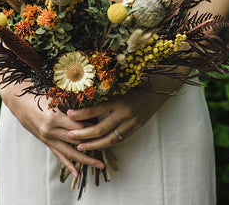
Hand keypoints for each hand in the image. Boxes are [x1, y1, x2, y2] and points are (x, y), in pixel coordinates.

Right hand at [1, 82, 104, 177]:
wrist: (19, 101)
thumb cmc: (39, 95)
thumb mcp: (55, 98)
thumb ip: (71, 107)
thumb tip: (89, 112)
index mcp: (54, 117)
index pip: (79, 126)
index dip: (92, 128)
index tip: (104, 128)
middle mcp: (51, 130)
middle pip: (76, 141)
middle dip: (93, 145)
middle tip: (109, 149)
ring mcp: (47, 138)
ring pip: (69, 152)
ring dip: (85, 159)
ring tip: (99, 165)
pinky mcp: (45, 142)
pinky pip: (58, 154)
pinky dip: (68, 164)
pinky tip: (77, 173)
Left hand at [66, 73, 189, 150]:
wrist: (159, 90)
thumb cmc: (137, 82)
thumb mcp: (122, 83)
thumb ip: (106, 90)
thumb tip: (85, 93)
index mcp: (120, 100)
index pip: (96, 110)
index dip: (81, 114)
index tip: (69, 114)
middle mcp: (125, 114)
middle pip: (100, 129)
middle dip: (83, 134)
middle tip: (69, 136)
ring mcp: (131, 124)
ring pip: (109, 140)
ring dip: (93, 145)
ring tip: (79, 146)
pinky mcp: (135, 130)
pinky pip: (118, 141)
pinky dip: (106, 145)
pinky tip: (96, 146)